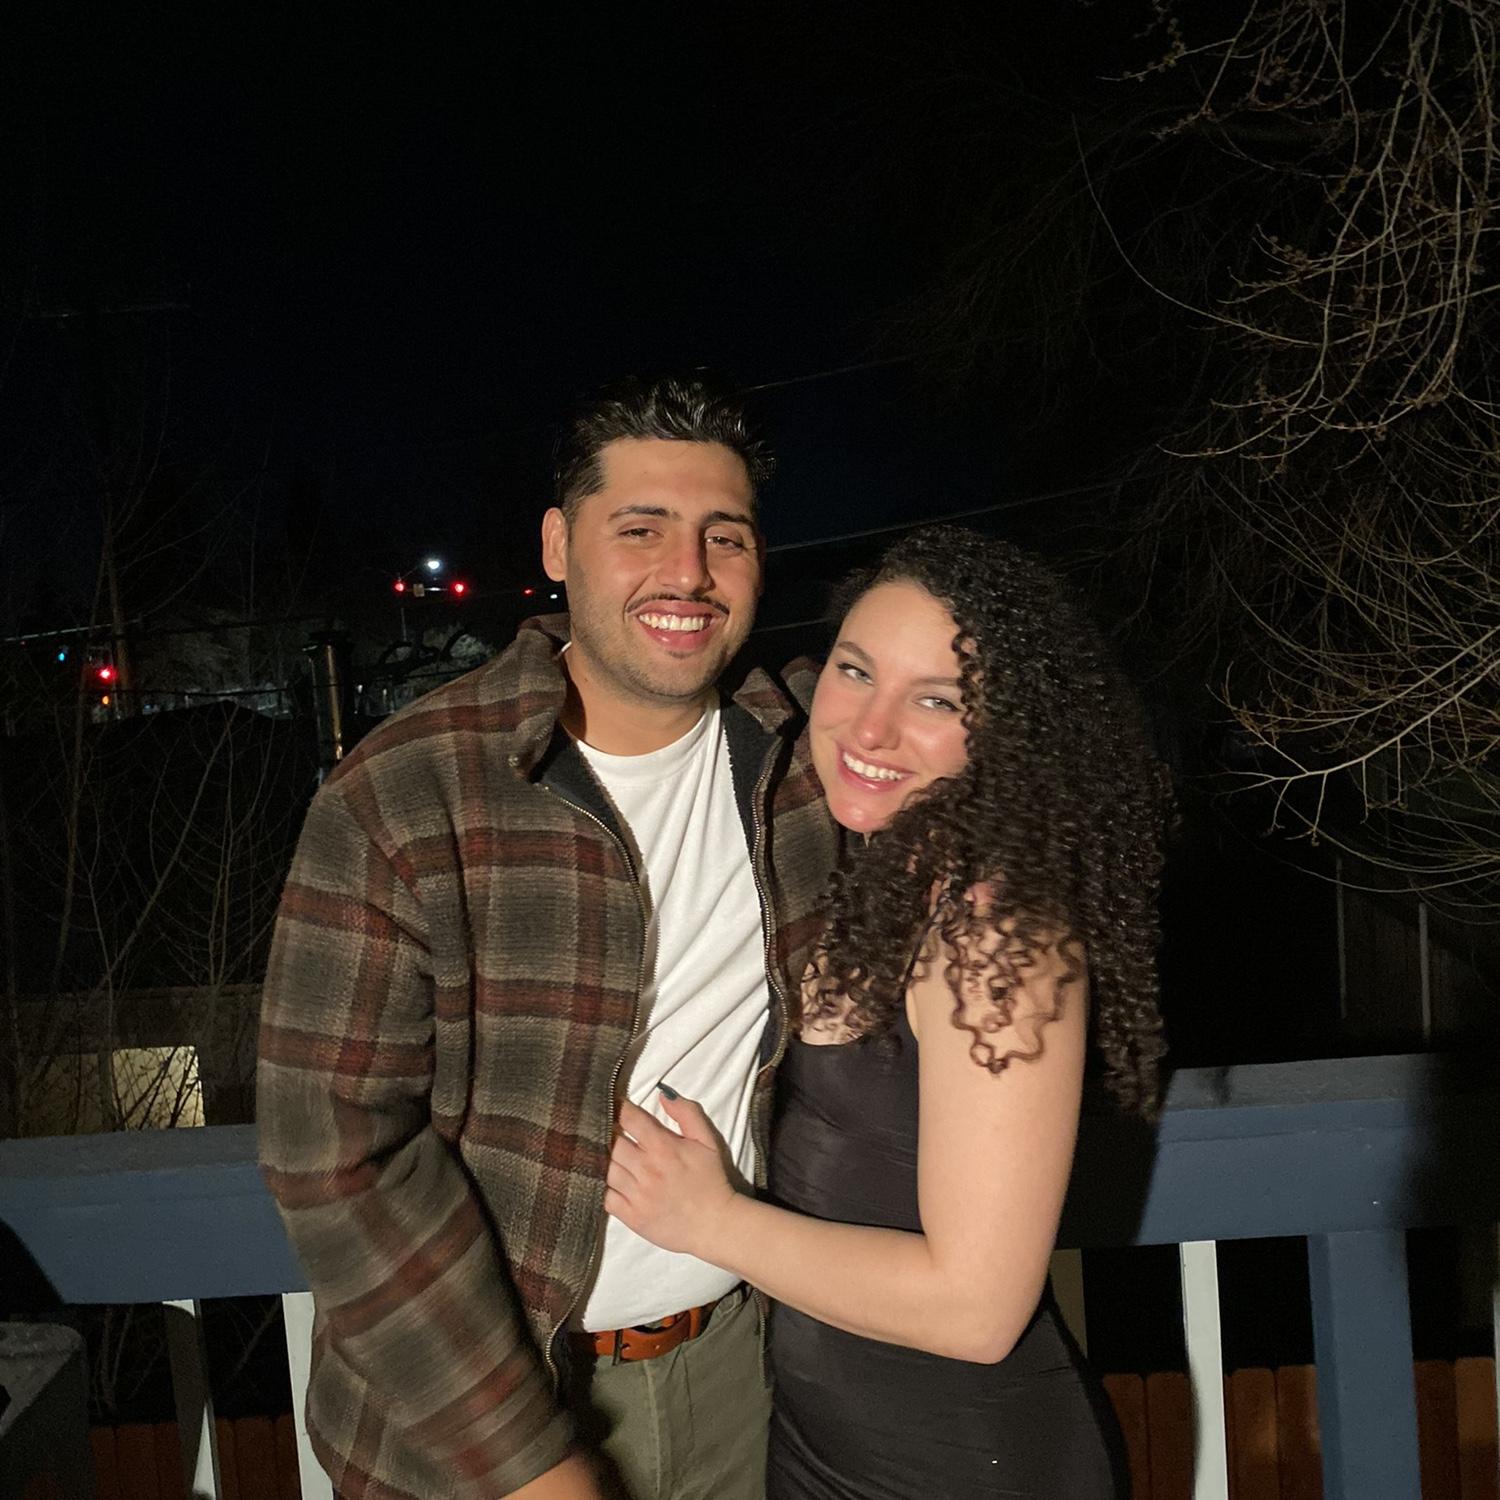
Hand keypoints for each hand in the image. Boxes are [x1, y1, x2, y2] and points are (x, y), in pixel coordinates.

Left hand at [604, 1093, 739, 1258]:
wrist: (715, 1224)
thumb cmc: (711, 1180)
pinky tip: (606, 1180)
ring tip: (601, 1153)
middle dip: (606, 1132)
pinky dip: (602, 1187)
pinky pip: (605, 1197)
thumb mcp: (708, 1141)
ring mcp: (637, 1194)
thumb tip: (663, 1094)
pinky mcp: (631, 1216)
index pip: (630, 1119)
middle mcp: (646, 1169)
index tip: (612, 1104)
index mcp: (664, 1147)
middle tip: (604, 1129)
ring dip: (602, 1158)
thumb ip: (687, 1113)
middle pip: (611, 1142)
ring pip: (605, 1168)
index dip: (618, 1108)